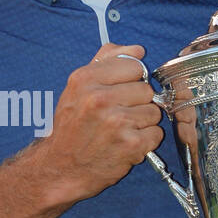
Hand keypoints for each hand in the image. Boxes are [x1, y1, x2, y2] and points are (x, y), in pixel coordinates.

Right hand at [37, 43, 163, 203]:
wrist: (61, 168)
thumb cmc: (72, 127)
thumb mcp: (78, 88)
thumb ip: (106, 62)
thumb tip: (137, 50)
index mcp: (85, 79)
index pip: (134, 65)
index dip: (131, 80)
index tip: (119, 92)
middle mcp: (99, 98)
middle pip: (146, 90)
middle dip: (137, 103)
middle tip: (118, 116)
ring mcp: (116, 122)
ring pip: (154, 112)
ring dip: (142, 123)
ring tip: (121, 131)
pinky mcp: (130, 145)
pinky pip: (156, 134)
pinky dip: (145, 141)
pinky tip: (126, 144)